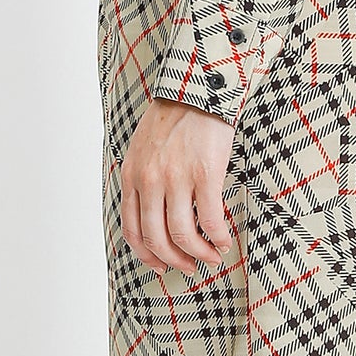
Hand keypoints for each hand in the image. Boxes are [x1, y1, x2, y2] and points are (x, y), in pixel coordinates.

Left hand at [120, 98, 236, 273]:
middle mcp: (149, 180)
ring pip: (182, 235)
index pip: (133, 229)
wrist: (196, 88)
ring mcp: (176, 178)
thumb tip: (150, 211)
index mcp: (131, 175)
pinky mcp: (204, 174)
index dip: (147, 255)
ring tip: (210, 257)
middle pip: (156, 238)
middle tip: (189, 267)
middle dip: (173, 260)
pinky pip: (209, 219)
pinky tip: (224, 241)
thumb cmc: (173, 116)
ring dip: (198, 253)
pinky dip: (218, 237)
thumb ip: (141, 178)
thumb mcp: (142, 148)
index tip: (160, 265)